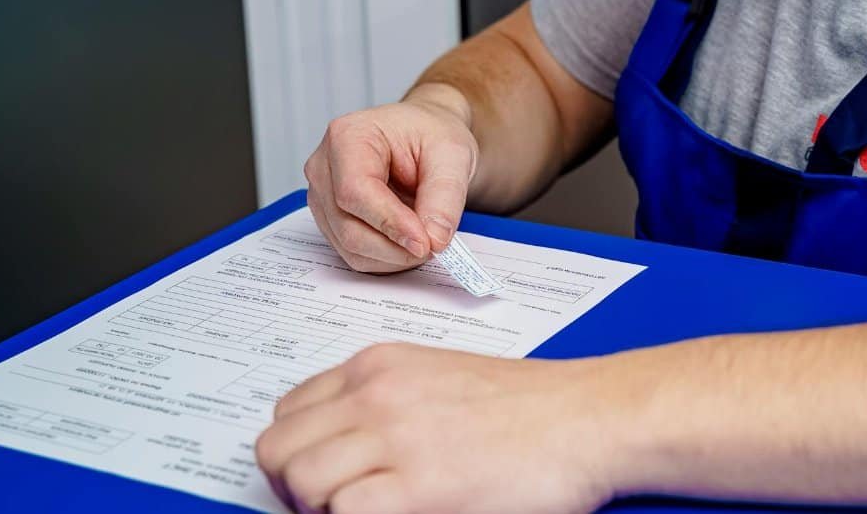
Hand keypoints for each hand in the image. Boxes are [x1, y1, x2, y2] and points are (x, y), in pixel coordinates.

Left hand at [255, 344, 620, 513]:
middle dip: (294, 488)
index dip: (297, 454)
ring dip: (322, 509)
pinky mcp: (420, 488)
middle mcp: (376, 394)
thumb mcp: (439, 379)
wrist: (588, 417)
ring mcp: (395, 438)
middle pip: (278, 449)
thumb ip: (384, 402)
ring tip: (367, 512)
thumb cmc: (530, 406)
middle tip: (331, 507)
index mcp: (378, 366)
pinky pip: (343, 512)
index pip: (288, 413)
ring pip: (300, 481)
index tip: (320, 478)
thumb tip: (342, 448)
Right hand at [305, 86, 477, 272]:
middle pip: (348, 226)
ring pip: (349, 247)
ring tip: (425, 239)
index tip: (425, 242)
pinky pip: (354, 254)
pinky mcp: (331, 220)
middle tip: (435, 245)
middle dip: (395, 247)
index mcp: (348, 136)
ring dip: (393, 256)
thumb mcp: (452, 155)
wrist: (424, 137)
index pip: (355, 191)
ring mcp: (323, 196)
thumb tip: (434, 239)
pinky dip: (386, 258)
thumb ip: (445, 197)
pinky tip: (408, 241)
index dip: (390, 223)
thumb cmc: (430, 135)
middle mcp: (325, 167)